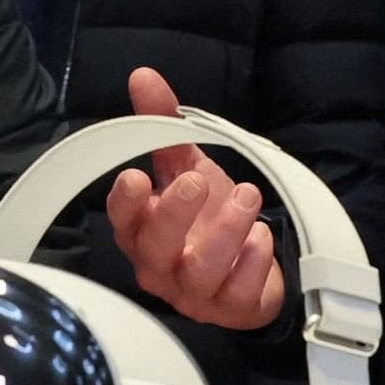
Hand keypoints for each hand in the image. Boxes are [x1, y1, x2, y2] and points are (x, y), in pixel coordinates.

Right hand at [105, 66, 286, 330]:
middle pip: (155, 248)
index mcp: (143, 231)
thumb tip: (143, 75)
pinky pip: (238, 293)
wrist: (251, 267)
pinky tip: (261, 239)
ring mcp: (194, 293)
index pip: (122, 220)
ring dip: (225, 233)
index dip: (125, 202)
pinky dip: (251, 264)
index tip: (136, 177)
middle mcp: (161, 266)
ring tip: (248, 197)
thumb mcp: (188, 167)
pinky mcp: (230, 309)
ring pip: (200, 272)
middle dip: (175, 214)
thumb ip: (164, 125)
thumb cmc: (208, 218)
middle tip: (198, 181)